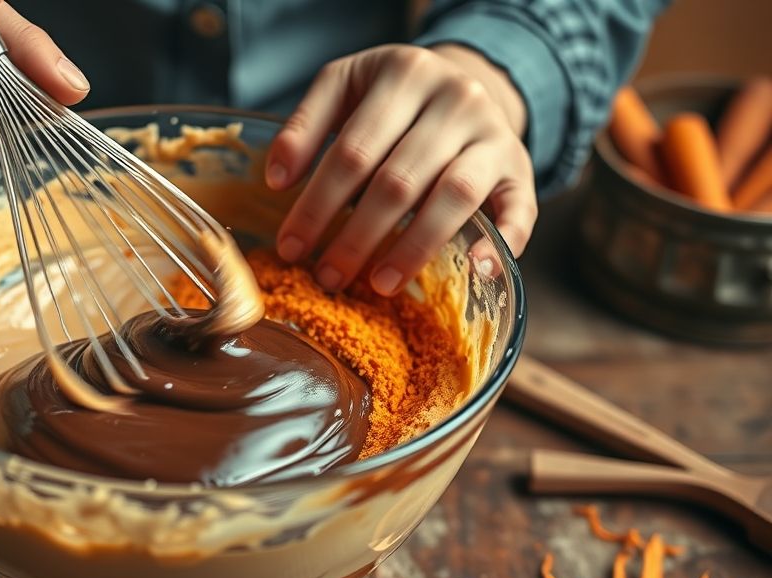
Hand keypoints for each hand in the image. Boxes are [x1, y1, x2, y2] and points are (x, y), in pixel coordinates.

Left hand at [266, 44, 536, 294]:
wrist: (463, 83)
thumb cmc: (391, 99)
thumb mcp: (344, 88)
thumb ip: (305, 126)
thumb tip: (276, 181)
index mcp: (405, 73)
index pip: (352, 151)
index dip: (317, 205)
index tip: (290, 248)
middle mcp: (457, 98)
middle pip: (398, 181)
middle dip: (356, 237)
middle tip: (327, 277)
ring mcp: (495, 133)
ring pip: (454, 197)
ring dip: (412, 248)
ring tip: (378, 284)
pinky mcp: (520, 168)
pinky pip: (520, 209)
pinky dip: (502, 242)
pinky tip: (475, 270)